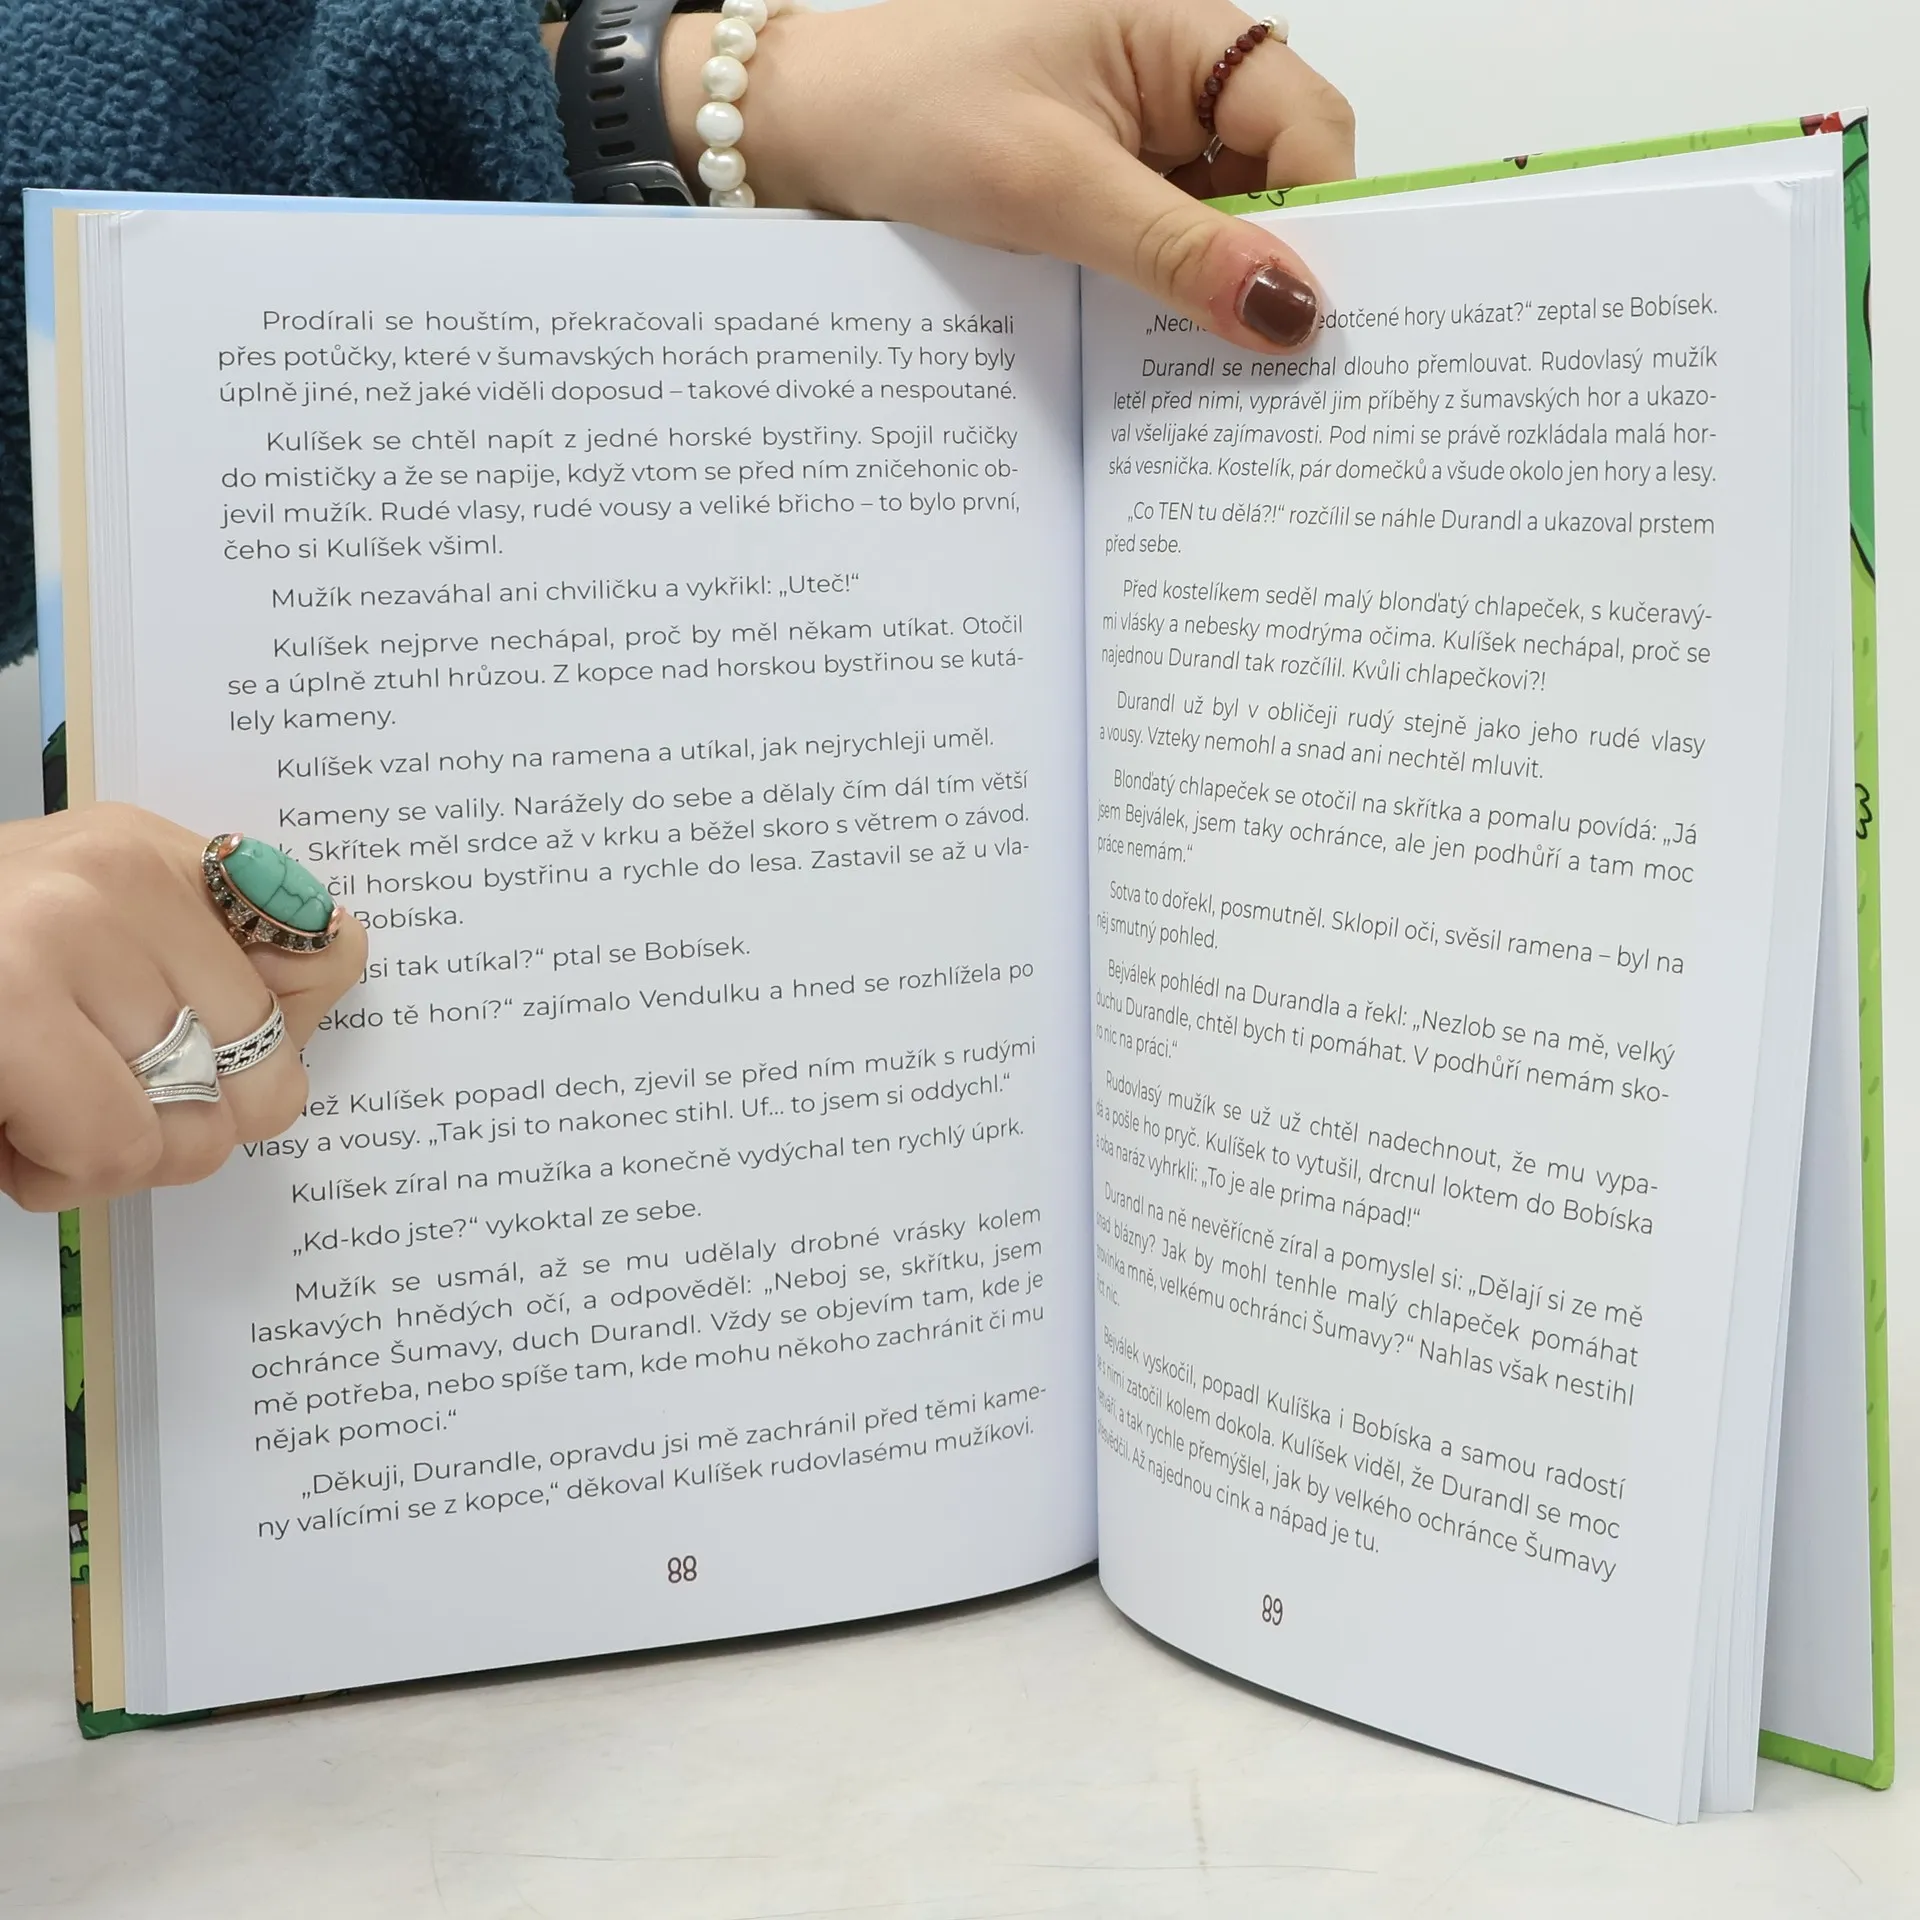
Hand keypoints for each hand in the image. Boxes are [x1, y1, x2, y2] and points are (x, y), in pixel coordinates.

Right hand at [0, 806, 366, 1210]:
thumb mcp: (94, 934)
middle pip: (266, 1071)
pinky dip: (59, 1175)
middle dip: (183, 1124)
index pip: (330, 952)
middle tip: (90, 1100)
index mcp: (146, 850)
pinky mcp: (6, 1010)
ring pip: (191, 1128)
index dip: (275, 1042)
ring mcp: (53, 936)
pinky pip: (111, 1147)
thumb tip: (340, 968)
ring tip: (37, 1110)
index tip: (218, 1062)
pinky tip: (8, 1132)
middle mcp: (110, 876)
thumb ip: (216, 955)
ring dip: (112, 1158)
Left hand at [662, 0, 1353, 349]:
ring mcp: (1137, 132)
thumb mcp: (1050, 187)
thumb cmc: (908, 112)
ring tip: (1201, 366)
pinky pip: (1162, 241)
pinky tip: (1152, 346)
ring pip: (1220, 220)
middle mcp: (1173, 75)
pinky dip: (1163, 294)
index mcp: (1181, 32)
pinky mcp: (1099, 182)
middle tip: (1265, 366)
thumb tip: (1292, 312)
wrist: (802, 131)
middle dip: (1270, 264)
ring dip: (1212, 290)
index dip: (1321, 218)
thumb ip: (1176, 251)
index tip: (1308, 319)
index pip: (1306, 121)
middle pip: (1276, 175)